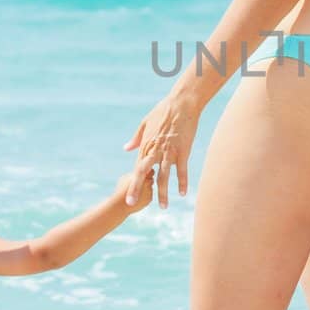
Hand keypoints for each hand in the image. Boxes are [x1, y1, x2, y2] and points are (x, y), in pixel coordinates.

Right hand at [117, 167, 154, 213]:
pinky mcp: (150, 199)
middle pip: (151, 180)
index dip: (148, 172)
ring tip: (136, 192)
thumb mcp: (126, 178)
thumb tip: (138, 173)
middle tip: (140, 183)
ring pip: (150, 188)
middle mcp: (149, 183)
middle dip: (147, 181)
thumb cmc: (121, 189)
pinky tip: (137, 198)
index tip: (144, 174)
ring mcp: (150, 192)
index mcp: (143, 176)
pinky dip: (144, 196)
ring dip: (145, 189)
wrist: (120, 204)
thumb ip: (134, 175)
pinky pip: (148, 196)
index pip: (151, 171)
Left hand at [123, 91, 199, 208]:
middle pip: (145, 173)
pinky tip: (182, 193)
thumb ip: (136, 138)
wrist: (181, 103)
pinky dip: (182, 182)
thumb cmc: (163, 110)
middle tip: (133, 203)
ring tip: (163, 207)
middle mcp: (156, 150)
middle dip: (138, 189)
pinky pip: (182, 170)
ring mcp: (170, 151)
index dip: (133, 182)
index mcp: (146, 144)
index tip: (128, 195)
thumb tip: (126, 148)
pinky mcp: (183, 150)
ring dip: (162, 192)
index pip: (137, 167)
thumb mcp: (145, 122)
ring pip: (164, 176)